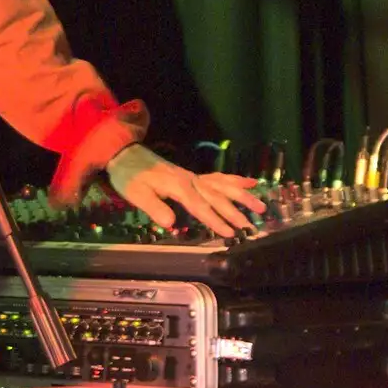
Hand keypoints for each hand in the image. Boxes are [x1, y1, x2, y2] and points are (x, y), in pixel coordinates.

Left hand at [105, 144, 265, 237]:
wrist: (126, 154)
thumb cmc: (130, 176)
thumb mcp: (136, 194)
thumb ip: (155, 208)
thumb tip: (172, 224)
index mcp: (178, 187)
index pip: (200, 206)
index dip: (215, 220)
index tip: (230, 233)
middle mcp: (191, 180)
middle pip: (217, 198)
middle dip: (235, 213)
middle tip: (251, 227)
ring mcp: (194, 177)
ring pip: (223, 186)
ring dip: (242, 197)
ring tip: (261, 207)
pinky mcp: (193, 176)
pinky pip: (218, 177)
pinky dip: (235, 180)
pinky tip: (251, 182)